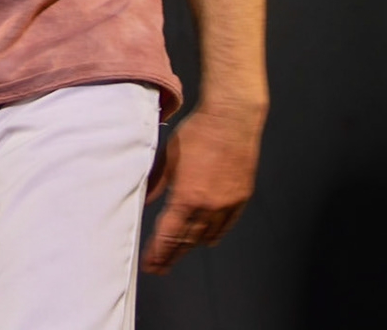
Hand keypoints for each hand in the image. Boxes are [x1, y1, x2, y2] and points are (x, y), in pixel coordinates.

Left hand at [141, 105, 262, 273]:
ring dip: (191, 246)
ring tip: (178, 254)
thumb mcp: (168, 157)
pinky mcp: (240, 198)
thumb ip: (157, 182)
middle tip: (160, 266)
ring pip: (207, 235)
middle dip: (171, 255)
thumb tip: (146, 199)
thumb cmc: (200, 133)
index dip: (158, 252)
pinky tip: (207, 239)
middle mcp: (209, 206)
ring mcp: (227, 204)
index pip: (169, 234)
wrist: (232, 120)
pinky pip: (225, 225)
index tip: (150, 263)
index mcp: (188, 197)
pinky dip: (214, 234)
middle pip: (187, 240)